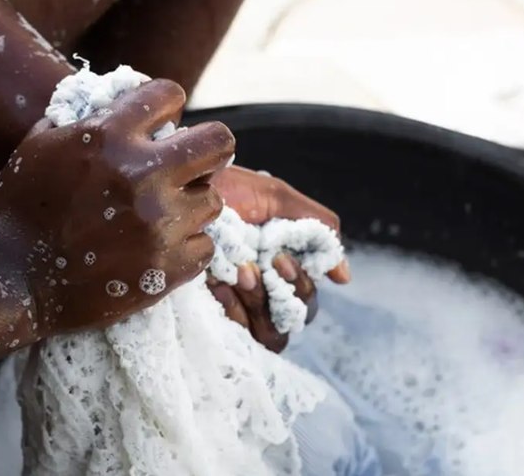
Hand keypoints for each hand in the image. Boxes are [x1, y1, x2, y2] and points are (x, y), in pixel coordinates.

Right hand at [0, 80, 234, 338]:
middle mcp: (142, 175)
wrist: (9, 280)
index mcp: (109, 136)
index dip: (168, 106)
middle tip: (191, 164)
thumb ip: (85, 118)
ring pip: (213, 200)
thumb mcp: (40, 144)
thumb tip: (120, 101)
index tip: (163, 122)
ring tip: (162, 215)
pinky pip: (205, 246)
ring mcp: (159, 225)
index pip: (171, 95)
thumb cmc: (17, 208)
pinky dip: (186, 247)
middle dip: (207, 149)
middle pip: (220, 143)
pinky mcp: (167, 268)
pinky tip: (158, 248)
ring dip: (191, 204)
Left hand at [209, 166, 349, 351]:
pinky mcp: (208, 315)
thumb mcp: (275, 198)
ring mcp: (234, 305)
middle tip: (259, 266)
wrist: (180, 188)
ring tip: (239, 273)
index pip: (305, 300)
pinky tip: (218, 285)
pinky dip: (234, 311)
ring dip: (259, 303)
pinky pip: (238, 336)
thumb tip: (343, 277)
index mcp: (277, 267)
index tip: (282, 261)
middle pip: (293, 321)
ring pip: (271, 335)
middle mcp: (259, 291)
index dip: (302, 286)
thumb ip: (316, 230)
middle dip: (283, 294)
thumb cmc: (224, 188)